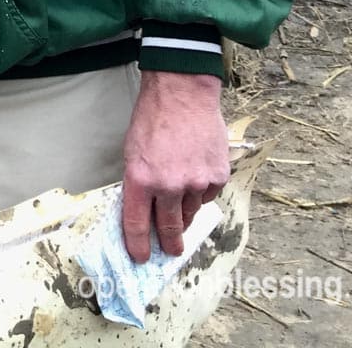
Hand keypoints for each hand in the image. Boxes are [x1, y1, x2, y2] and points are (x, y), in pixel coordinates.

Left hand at [120, 71, 227, 263]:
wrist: (182, 93)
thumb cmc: (152, 120)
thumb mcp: (133, 152)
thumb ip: (139, 183)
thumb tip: (145, 211)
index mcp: (140, 179)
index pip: (136, 223)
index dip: (138, 245)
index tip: (141, 257)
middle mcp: (169, 185)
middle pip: (169, 227)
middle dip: (169, 243)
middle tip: (171, 251)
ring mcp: (196, 183)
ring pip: (190, 212)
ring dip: (184, 209)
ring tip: (181, 192)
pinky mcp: (218, 176)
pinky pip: (208, 195)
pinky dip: (201, 191)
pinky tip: (196, 171)